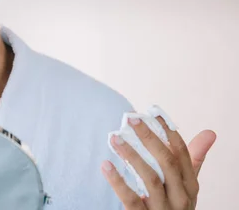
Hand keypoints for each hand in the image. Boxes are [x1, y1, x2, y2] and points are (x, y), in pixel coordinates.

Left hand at [101, 117, 215, 208]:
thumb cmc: (174, 204)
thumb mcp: (185, 185)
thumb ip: (193, 159)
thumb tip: (209, 132)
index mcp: (190, 186)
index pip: (182, 154)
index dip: (168, 132)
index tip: (153, 113)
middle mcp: (181, 198)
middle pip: (167, 163)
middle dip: (149, 138)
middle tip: (131, 119)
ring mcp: (163, 209)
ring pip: (150, 179)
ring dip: (131, 155)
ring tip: (114, 138)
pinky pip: (131, 200)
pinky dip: (118, 182)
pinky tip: (105, 165)